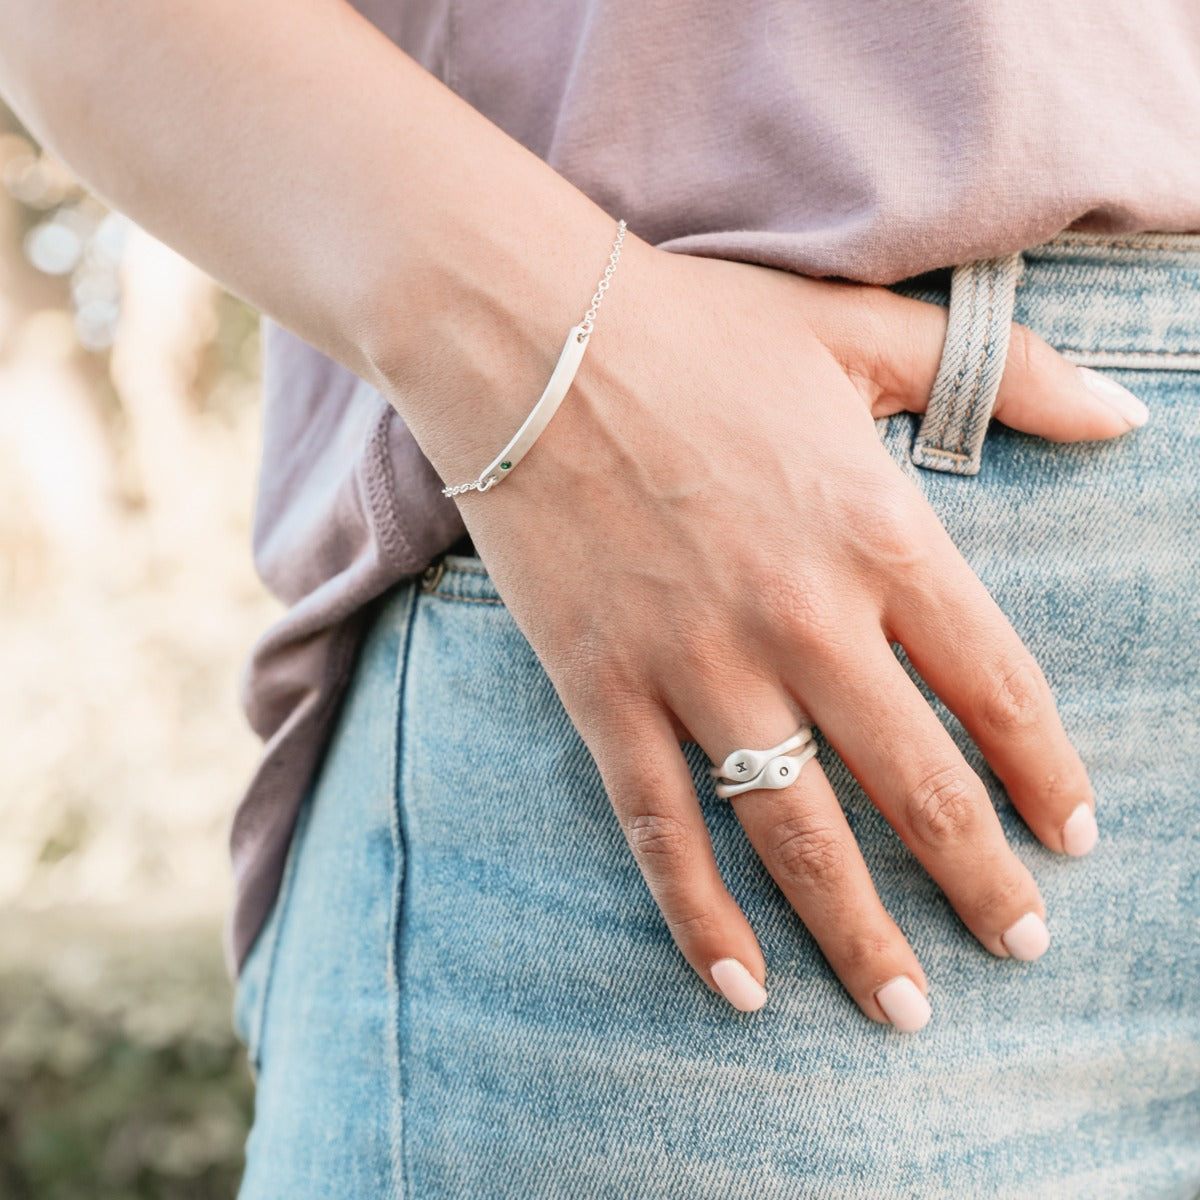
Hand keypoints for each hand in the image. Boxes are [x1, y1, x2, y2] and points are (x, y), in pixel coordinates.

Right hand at [453, 236, 1129, 1030]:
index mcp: (876, 531)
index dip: (1048, 772)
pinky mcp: (603, 688)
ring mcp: (695, 662)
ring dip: (858, 931)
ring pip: (795, 830)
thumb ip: (1005, 374)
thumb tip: (1127, 413)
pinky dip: (699, 914)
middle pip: (916, 785)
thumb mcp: (857, 333)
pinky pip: (659, 825)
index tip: (1075, 837)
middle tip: (1022, 948)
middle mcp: (800, 616)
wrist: (526, 336)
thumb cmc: (695, 329)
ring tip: (905, 1008)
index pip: (997, 685)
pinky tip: (742, 984)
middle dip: (981, 882)